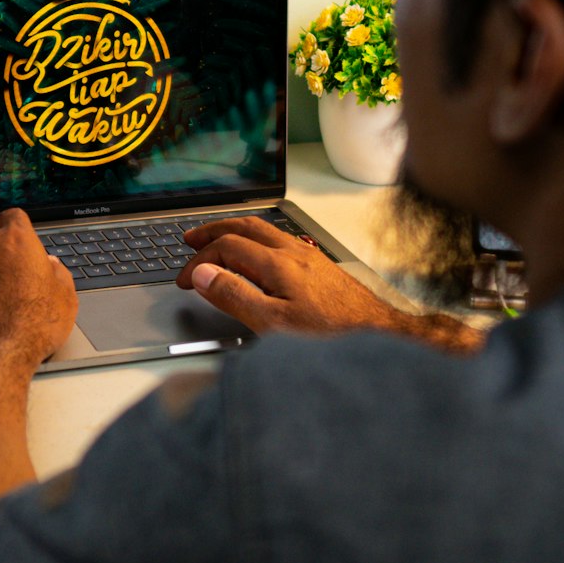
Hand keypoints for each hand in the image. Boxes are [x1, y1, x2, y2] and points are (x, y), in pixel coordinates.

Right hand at [176, 217, 482, 352]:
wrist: (380, 335)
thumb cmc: (330, 335)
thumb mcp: (273, 324)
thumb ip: (234, 295)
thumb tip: (202, 274)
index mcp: (277, 263)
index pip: (226, 247)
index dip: (199, 260)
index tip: (183, 279)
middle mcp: (293, 252)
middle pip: (244, 227)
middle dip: (213, 230)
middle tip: (190, 239)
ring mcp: (309, 256)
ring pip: (264, 230)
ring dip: (235, 231)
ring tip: (218, 239)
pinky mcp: (320, 266)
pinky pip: (280, 239)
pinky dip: (256, 239)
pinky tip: (259, 254)